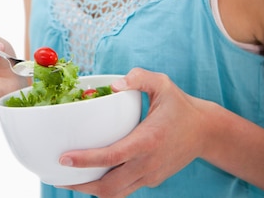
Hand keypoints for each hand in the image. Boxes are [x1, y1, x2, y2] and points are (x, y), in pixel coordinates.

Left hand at [58, 68, 206, 196]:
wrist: (206, 132)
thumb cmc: (180, 105)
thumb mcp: (162, 83)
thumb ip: (138, 78)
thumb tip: (114, 85)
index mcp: (148, 140)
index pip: (112, 156)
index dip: (86, 160)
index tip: (65, 158)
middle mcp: (148, 163)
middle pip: (109, 186)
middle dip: (81, 184)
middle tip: (58, 174)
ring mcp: (150, 175)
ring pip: (116, 194)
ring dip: (91, 190)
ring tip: (69, 179)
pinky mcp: (152, 180)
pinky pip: (125, 189)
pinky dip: (106, 186)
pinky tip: (92, 175)